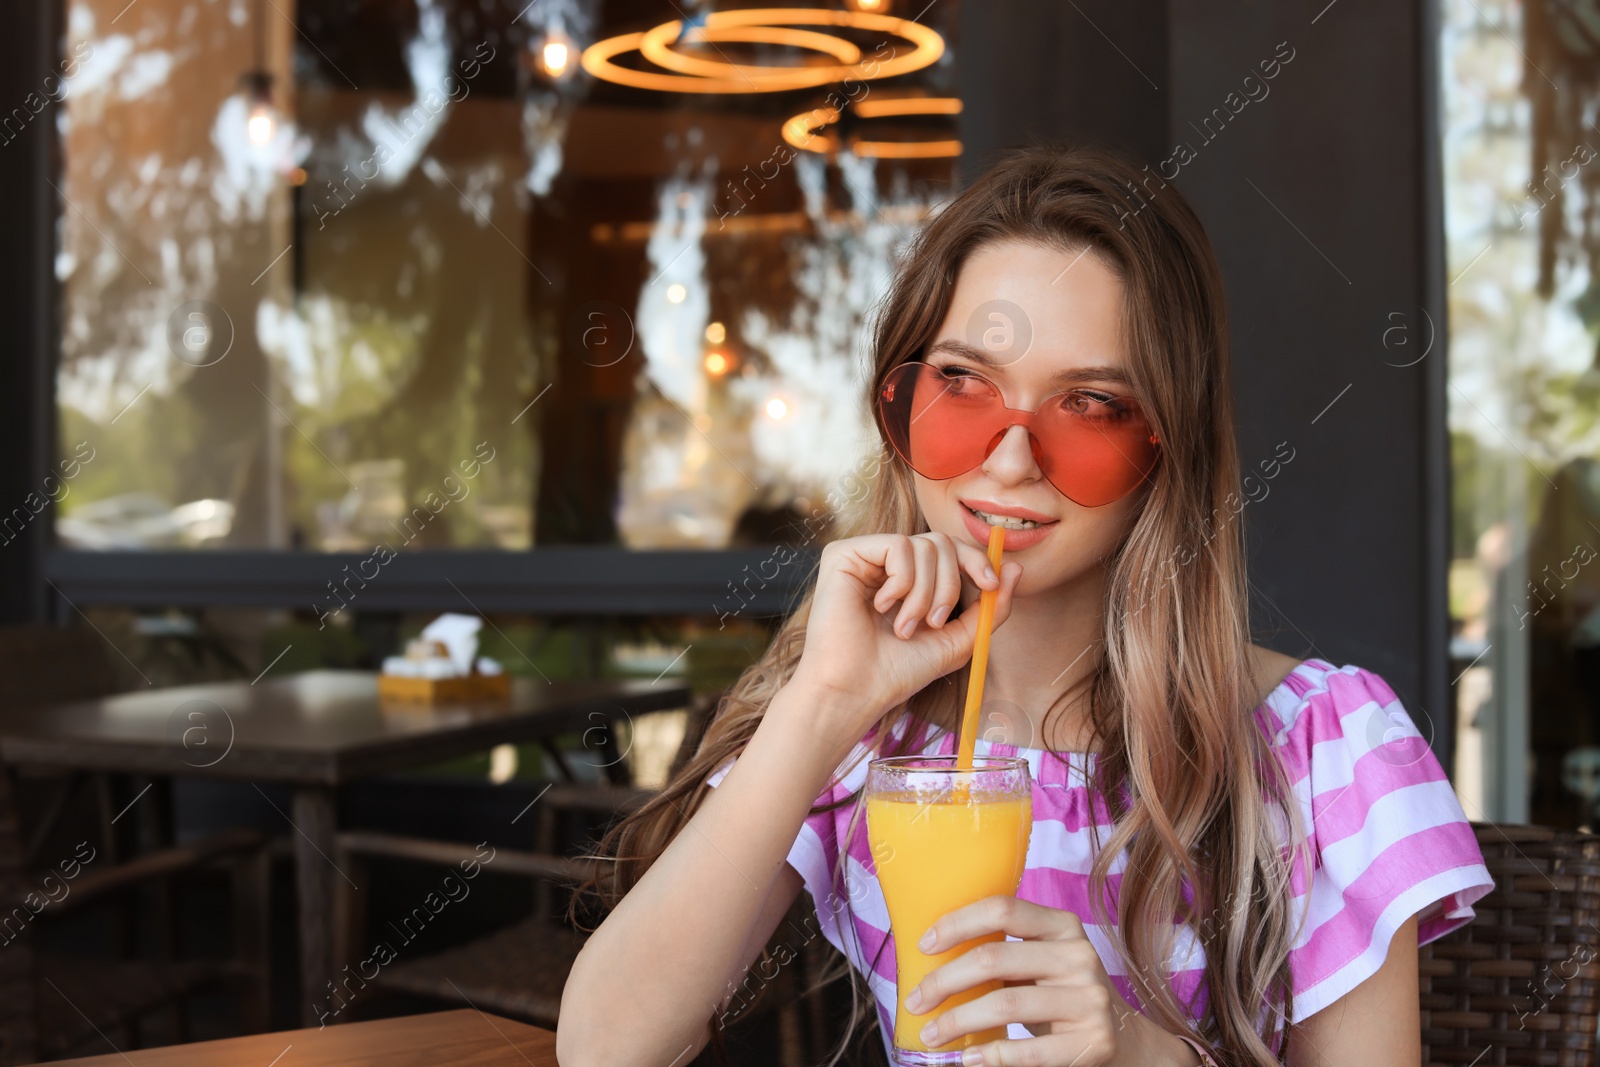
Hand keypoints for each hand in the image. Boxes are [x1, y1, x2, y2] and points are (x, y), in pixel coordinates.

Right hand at [788, 531, 1023, 741]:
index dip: (976, 560)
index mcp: (911, 579)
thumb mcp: (959, 640)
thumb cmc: (900, 671)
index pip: (952, 550)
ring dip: (924, 594)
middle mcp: (886, 563)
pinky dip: (901, 582)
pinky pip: (897, 546)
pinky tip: (881, 608)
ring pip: (923, 545)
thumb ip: (990, 608)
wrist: (856, 689)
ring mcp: (865, 557)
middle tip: (935, 622)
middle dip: (950, 584)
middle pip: (942, 542)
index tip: (991, 584)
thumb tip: (1017, 568)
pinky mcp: (844, 554)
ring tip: (904, 627)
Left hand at [903, 896, 1188, 1066]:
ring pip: (1005, 1005)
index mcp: (1063, 925)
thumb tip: (927, 955)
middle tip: (915, 1000)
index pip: (1002, 909)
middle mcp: (1080, 956)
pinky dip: (990, 1055)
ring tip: (931, 1033)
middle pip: (994, 959)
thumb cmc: (1058, 992)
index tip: (923, 946)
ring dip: (956, 1021)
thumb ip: (1003, 949)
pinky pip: (1028, 1050)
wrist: (1120, 1037)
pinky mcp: (1093, 1041)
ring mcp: (1090, 999)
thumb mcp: (1040, 959)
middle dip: (943, 982)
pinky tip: (968, 1057)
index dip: (957, 923)